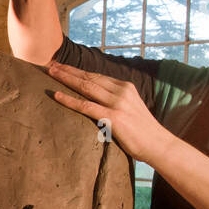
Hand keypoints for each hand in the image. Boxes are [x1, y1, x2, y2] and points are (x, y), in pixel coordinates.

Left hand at [46, 61, 172, 165]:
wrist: (158, 144)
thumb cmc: (142, 131)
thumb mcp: (130, 108)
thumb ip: (116, 101)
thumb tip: (99, 100)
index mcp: (125, 87)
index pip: (97, 75)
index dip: (78, 70)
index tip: (63, 65)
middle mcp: (121, 91)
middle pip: (89, 77)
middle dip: (68, 70)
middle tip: (51, 64)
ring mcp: (117, 103)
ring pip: (86, 87)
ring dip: (66, 78)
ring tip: (50, 72)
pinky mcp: (113, 117)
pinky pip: (86, 106)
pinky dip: (70, 100)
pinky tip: (57, 95)